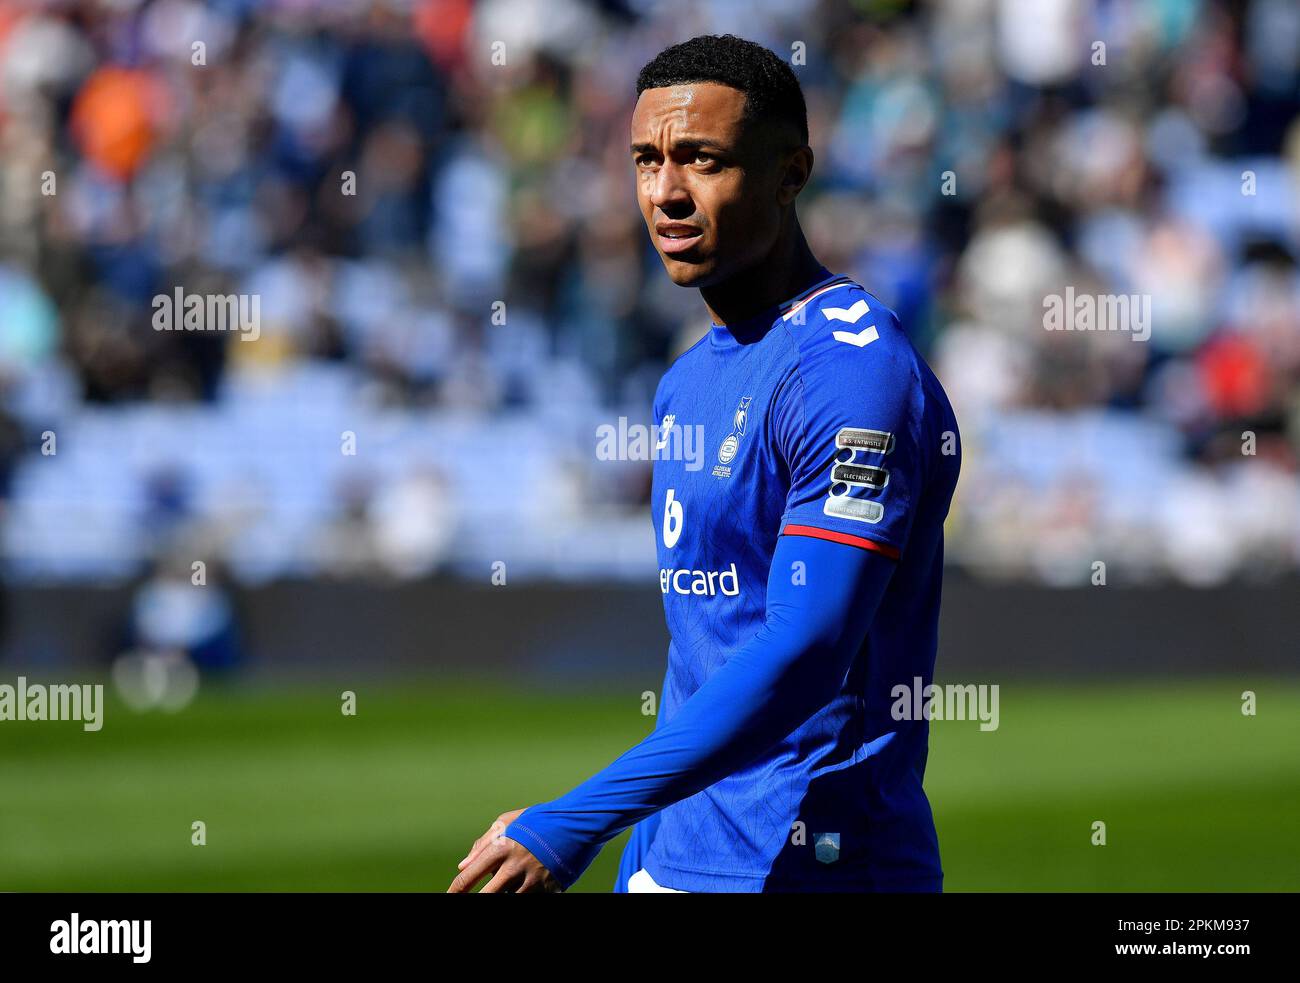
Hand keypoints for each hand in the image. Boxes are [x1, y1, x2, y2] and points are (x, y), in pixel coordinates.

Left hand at [448, 808, 562, 892]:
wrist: (578, 825)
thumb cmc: (539, 821)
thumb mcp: (509, 822)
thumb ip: (483, 843)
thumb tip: (462, 865)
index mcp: (501, 848)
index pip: (468, 877)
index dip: (455, 891)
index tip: (449, 896)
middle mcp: (514, 867)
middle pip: (485, 896)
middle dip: (475, 899)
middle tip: (468, 900)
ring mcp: (531, 882)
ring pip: (507, 899)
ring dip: (504, 893)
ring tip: (512, 880)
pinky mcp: (547, 891)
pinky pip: (527, 898)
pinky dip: (522, 893)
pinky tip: (526, 884)